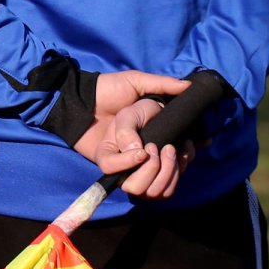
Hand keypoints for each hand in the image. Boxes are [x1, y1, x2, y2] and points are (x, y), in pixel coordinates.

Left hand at [72, 70, 189, 174]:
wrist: (81, 95)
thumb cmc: (110, 88)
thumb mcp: (137, 82)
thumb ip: (162, 84)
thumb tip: (188, 87)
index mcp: (154, 139)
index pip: (178, 162)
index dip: (185, 161)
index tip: (187, 151)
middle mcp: (142, 155)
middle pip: (165, 180)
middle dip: (171, 169)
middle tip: (168, 149)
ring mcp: (126, 162)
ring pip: (148, 187)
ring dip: (154, 172)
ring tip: (151, 151)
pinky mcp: (108, 164)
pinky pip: (123, 176)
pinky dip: (132, 165)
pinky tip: (139, 153)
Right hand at [100, 98, 196, 199]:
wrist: (159, 117)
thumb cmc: (140, 115)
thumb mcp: (129, 115)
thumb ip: (126, 131)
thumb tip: (134, 150)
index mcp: (108, 156)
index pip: (109, 168)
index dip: (127, 162)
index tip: (143, 150)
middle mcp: (123, 175)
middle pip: (135, 188)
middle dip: (152, 168)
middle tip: (157, 147)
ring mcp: (143, 183)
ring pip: (155, 193)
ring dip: (168, 170)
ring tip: (170, 148)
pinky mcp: (160, 185)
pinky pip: (170, 189)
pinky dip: (179, 170)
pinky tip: (179, 153)